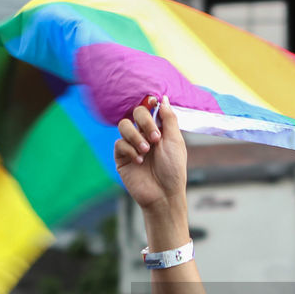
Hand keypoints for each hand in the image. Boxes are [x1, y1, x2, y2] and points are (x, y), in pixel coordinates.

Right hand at [114, 95, 188, 216]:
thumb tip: (164, 98)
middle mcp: (144, 135)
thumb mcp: (175, 141)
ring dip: (135, 136)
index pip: (149, 109)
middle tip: (155, 138)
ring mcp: (132, 145)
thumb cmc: (173, 170)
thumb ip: (168, 119)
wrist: (163, 194)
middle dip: (145, 122)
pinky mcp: (122, 157)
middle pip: (135, 113)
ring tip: (146, 151)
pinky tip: (139, 161)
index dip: (150, 104)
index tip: (153, 103)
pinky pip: (119, 144)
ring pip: (123, 126)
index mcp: (158, 129)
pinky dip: (130, 150)